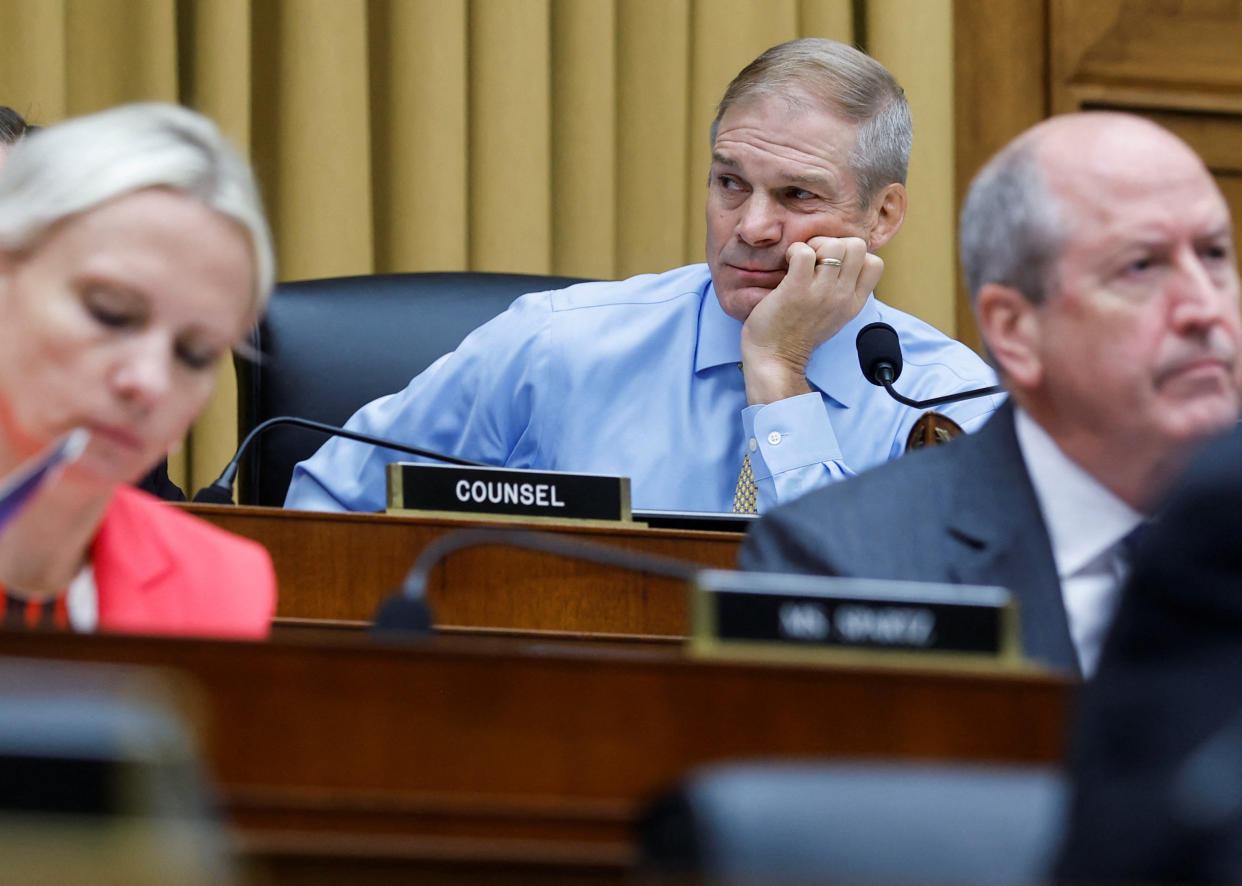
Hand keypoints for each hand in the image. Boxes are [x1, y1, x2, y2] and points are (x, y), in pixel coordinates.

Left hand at [740, 237, 883, 403]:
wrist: (776, 360)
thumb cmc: (798, 335)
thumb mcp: (834, 316)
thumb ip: (843, 293)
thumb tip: (841, 263)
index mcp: (854, 302)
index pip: (875, 263)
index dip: (854, 255)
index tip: (833, 265)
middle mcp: (842, 296)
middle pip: (857, 246)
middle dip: (834, 244)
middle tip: (815, 260)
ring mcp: (821, 293)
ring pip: (834, 245)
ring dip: (815, 246)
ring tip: (801, 261)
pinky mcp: (797, 289)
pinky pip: (804, 253)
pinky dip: (795, 251)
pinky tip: (787, 264)